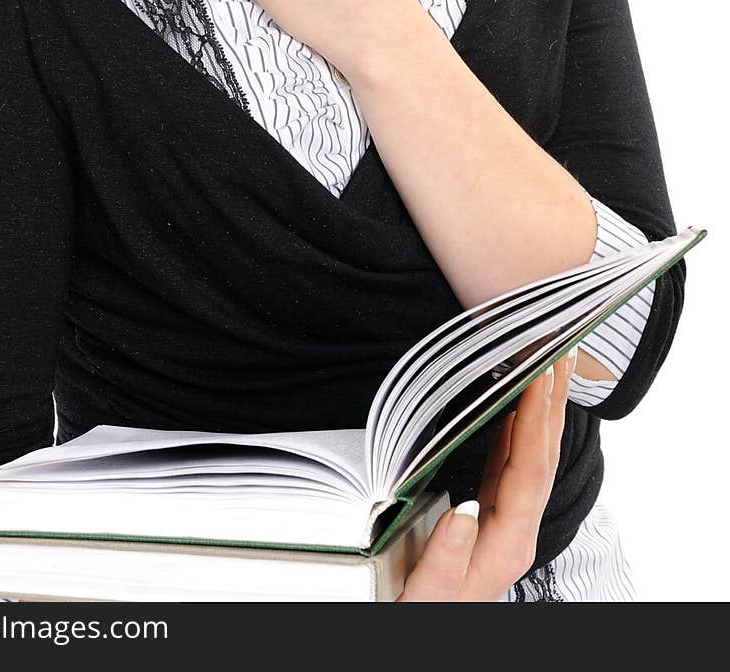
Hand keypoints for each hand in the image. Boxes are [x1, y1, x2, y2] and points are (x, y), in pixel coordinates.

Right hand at [396, 348, 575, 601]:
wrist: (421, 632)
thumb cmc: (420, 617)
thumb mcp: (426, 599)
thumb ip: (445, 561)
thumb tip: (463, 511)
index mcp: (507, 546)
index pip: (530, 470)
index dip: (536, 419)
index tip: (541, 374)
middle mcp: (515, 532)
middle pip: (543, 456)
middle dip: (553, 400)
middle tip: (562, 349)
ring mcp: (505, 525)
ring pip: (532, 457)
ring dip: (541, 409)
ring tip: (549, 364)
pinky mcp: (489, 518)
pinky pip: (510, 466)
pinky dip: (516, 429)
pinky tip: (515, 410)